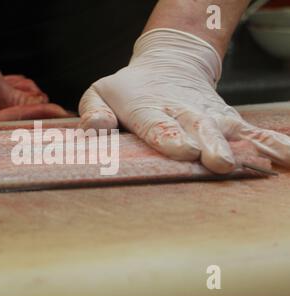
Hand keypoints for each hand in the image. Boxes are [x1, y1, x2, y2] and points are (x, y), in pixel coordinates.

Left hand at [79, 28, 289, 173]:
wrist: (167, 66)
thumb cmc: (129, 89)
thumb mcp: (101, 91)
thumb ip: (93, 109)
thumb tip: (94, 128)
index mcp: (148, 108)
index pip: (158, 124)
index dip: (169, 137)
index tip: (183, 150)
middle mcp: (181, 111)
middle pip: (197, 128)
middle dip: (208, 144)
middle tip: (219, 161)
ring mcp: (206, 115)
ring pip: (227, 129)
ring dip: (242, 145)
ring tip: (264, 160)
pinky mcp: (225, 118)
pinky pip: (250, 131)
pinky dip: (268, 142)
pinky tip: (285, 156)